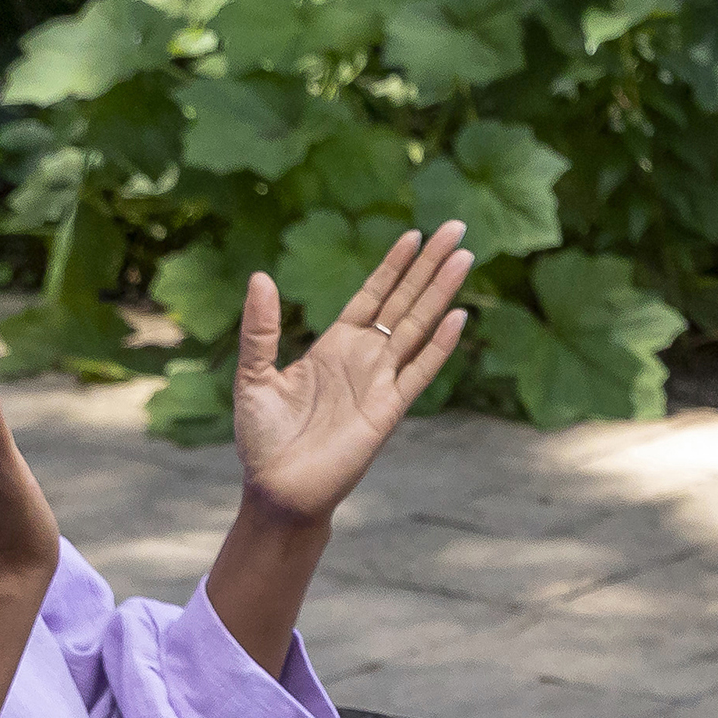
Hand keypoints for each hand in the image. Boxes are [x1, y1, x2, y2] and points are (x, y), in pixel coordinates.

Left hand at [233, 224, 471, 527]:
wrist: (278, 489)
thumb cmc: (262, 438)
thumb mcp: (253, 373)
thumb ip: (260, 328)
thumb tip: (261, 277)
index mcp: (334, 347)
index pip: (372, 296)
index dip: (393, 265)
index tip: (415, 235)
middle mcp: (363, 360)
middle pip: (404, 302)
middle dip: (429, 266)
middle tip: (457, 229)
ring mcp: (379, 384)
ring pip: (417, 326)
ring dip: (441, 292)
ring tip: (465, 258)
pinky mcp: (388, 410)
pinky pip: (419, 371)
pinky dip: (439, 346)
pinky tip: (459, 318)